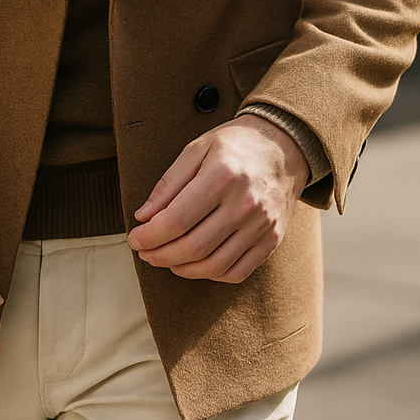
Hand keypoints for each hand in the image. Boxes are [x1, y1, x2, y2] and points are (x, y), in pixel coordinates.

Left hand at [127, 117, 309, 283]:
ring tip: (166, 259)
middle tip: (145, 252)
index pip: (176, 220)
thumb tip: (143, 217)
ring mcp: (261, 224)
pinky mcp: (272, 239)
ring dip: (182, 269)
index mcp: (221, 175)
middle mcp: (244, 203)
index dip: (149, 235)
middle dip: (160, 255)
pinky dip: (211, 275)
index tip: (135, 238)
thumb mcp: (197, 149)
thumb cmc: (235, 145)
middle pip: (193, 247)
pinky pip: (238, 271)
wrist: (285, 145)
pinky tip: (196, 264)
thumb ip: (168, 184)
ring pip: (214, 265)